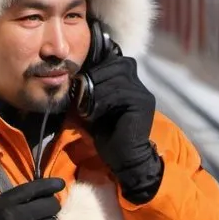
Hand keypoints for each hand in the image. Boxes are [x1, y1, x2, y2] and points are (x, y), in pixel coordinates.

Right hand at [0, 177, 64, 219]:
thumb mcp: (0, 204)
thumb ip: (21, 196)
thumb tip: (50, 188)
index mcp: (6, 204)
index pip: (35, 188)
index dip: (51, 185)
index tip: (60, 184)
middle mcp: (15, 219)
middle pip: (51, 206)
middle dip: (52, 207)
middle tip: (47, 212)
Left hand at [82, 56, 156, 172]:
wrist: (124, 158)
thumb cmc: (107, 134)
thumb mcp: (95, 106)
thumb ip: (92, 89)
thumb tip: (76, 75)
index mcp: (128, 81)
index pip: (113, 61)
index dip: (96, 70)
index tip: (80, 84)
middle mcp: (138, 83)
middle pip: (116, 65)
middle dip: (96, 77)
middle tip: (81, 95)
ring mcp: (142, 92)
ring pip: (116, 77)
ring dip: (97, 91)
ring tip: (87, 108)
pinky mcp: (142, 102)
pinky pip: (120, 92)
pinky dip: (102, 101)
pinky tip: (94, 114)